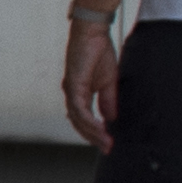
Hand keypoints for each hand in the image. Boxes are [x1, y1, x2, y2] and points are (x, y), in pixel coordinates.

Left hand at [61, 19, 118, 151]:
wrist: (93, 34)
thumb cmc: (99, 52)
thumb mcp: (109, 81)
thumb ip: (108, 100)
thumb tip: (110, 119)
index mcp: (79, 93)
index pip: (83, 119)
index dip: (94, 132)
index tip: (107, 144)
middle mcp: (72, 94)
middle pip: (79, 123)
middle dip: (93, 137)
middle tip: (107, 148)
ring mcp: (70, 90)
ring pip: (78, 119)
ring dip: (92, 132)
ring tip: (106, 142)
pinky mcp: (73, 86)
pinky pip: (79, 109)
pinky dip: (89, 120)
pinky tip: (100, 128)